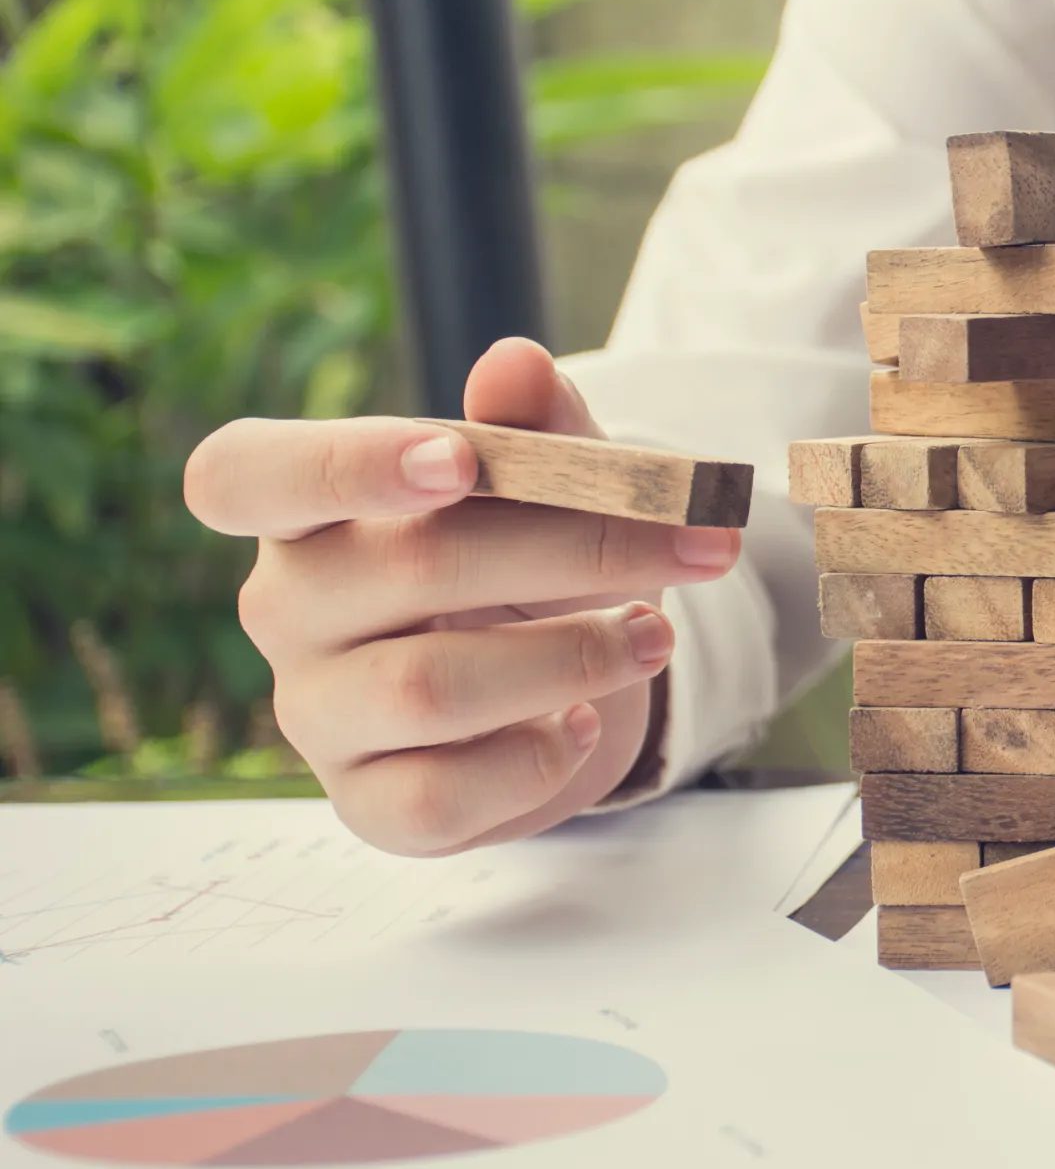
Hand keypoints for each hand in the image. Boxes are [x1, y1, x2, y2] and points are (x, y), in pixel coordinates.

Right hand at [184, 338, 741, 853]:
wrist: (557, 677)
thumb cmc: (530, 554)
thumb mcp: (551, 479)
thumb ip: (534, 424)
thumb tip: (516, 363)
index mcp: (301, 509)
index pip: (242, 475)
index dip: (342, 464)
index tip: (458, 459)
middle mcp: (287, 608)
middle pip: (406, 567)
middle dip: (575, 546)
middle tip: (698, 542)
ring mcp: (317, 713)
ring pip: (426, 690)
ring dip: (571, 657)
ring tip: (655, 636)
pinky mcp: (369, 805)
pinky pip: (439, 796)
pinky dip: (536, 758)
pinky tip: (585, 723)